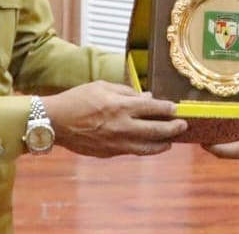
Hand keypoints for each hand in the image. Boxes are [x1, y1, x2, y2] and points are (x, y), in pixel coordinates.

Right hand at [43, 81, 186, 156]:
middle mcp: (122, 126)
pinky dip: (144, 149)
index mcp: (121, 106)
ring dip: (162, 144)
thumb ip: (127, 92)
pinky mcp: (110, 153)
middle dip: (173, 128)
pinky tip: (149, 145)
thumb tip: (147, 97)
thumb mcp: (102, 86)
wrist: (55, 122)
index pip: (153, 108)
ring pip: (147, 147)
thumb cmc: (77, 99)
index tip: (177, 108)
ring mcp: (117, 142)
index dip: (168, 108)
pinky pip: (132, 151)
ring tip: (170, 141)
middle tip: (183, 126)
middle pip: (156, 130)